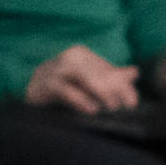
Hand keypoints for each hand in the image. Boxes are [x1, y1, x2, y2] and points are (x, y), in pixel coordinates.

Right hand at [25, 45, 139, 113]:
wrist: (30, 89)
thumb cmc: (64, 85)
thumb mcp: (88, 80)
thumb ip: (111, 77)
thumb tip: (135, 72)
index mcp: (83, 55)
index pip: (110, 70)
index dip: (124, 86)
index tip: (133, 103)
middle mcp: (71, 57)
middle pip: (101, 73)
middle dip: (116, 90)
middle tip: (125, 107)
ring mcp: (58, 69)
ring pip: (86, 78)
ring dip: (102, 93)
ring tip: (112, 107)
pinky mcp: (47, 83)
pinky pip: (67, 91)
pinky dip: (81, 100)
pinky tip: (91, 110)